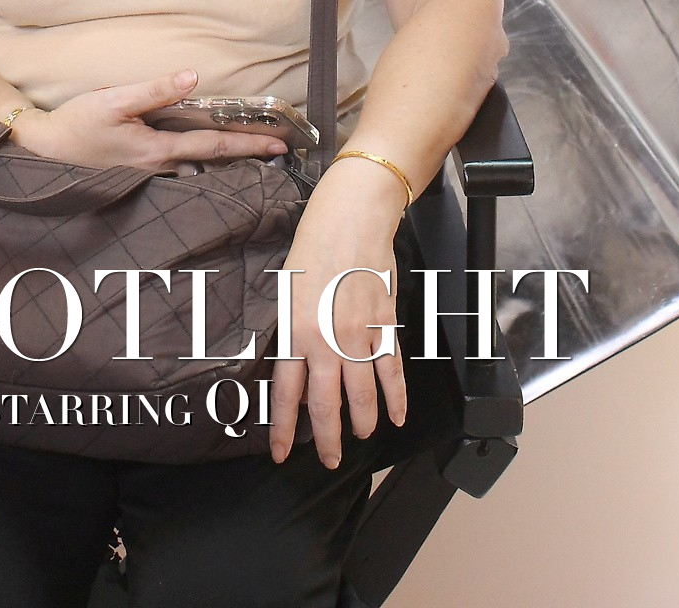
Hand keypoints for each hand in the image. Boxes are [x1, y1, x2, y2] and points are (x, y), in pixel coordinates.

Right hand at [6, 69, 287, 168]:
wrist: (46, 150)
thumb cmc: (77, 124)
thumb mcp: (113, 100)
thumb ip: (153, 91)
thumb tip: (191, 77)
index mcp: (159, 150)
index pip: (214, 145)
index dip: (249, 143)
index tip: (279, 143)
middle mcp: (160, 165)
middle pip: (213, 158)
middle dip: (247, 153)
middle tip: (280, 150)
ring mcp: (150, 168)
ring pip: (199, 164)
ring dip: (227, 157)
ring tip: (254, 150)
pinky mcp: (140, 164)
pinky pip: (182, 163)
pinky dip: (203, 156)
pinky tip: (208, 151)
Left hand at [268, 162, 407, 466]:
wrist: (352, 218)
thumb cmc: (314, 247)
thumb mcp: (287, 290)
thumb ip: (292, 332)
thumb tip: (294, 367)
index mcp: (295, 330)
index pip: (288, 393)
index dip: (285, 429)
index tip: (282, 454)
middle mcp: (326, 340)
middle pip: (328, 405)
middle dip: (328, 439)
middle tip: (330, 460)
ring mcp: (359, 335)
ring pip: (362, 395)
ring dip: (363, 422)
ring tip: (361, 438)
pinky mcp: (384, 326)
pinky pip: (391, 372)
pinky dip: (396, 398)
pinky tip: (395, 418)